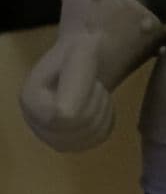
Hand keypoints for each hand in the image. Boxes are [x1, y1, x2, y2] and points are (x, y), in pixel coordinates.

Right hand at [20, 37, 113, 152]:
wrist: (81, 61)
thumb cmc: (80, 53)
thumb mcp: (81, 48)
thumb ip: (77, 72)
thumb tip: (66, 114)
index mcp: (30, 99)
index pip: (63, 116)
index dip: (85, 96)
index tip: (87, 78)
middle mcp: (35, 124)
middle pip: (78, 126)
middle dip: (96, 101)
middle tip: (95, 84)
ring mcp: (52, 137)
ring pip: (90, 135)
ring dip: (103, 109)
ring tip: (96, 92)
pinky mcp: (69, 145)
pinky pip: (98, 139)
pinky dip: (107, 120)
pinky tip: (100, 106)